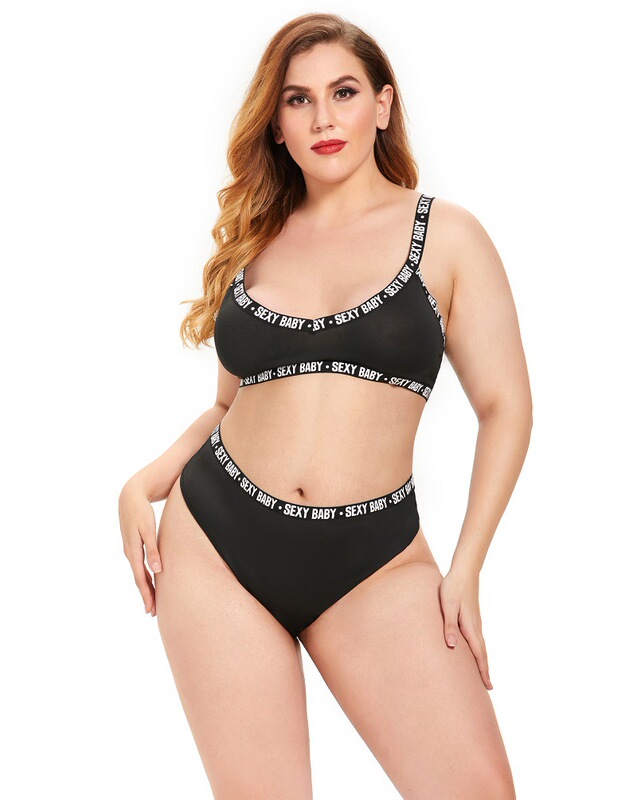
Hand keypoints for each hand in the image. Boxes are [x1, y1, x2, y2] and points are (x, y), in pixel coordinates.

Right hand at [119, 480, 161, 616]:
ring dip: (145, 587)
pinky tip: (149, 579)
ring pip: (139, 573)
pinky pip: (139, 565)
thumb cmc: (141, 511)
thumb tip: (157, 570)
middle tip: (152, 612)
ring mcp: (130, 549)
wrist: (129, 496)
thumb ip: (152, 550)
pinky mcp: (133, 545)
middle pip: (139, 579)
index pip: (141, 578)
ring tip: (152, 600)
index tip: (151, 609)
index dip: (147, 595)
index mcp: (133, 551)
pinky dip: (144, 575)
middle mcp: (130, 553)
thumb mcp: (147, 529)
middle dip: (146, 595)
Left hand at [439, 567, 492, 689]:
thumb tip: (453, 646)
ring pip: (481, 646)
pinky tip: (475, 650)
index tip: (488, 687)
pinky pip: (478, 638)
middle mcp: (476, 626)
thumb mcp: (448, 605)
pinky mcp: (472, 616)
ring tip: (482, 673)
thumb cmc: (453, 587)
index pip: (478, 654)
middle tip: (488, 687)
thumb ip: (449, 625)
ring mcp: (475, 621)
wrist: (464, 571)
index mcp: (470, 626)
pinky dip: (479, 649)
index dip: (482, 671)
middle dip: (485, 670)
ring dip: (482, 660)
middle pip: (482, 653)